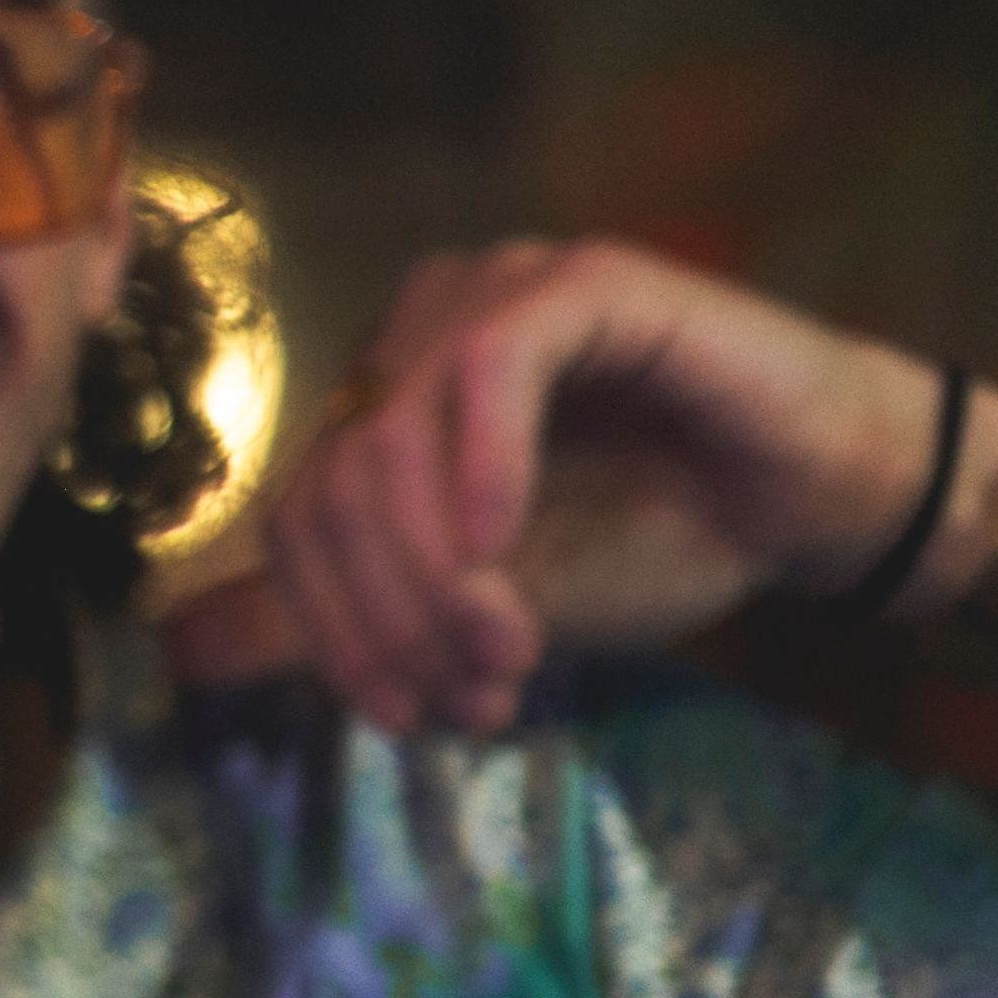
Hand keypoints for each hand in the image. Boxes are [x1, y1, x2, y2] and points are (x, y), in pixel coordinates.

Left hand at [169, 236, 972, 735]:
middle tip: (471, 693)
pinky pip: (487, 365)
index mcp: (382, 402)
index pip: (296, 519)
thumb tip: (179, 654)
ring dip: (439, 568)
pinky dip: (483, 469)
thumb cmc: (658, 535)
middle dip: (393, 615)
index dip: (334, 630)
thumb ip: (340, 616)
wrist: (818, 502)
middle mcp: (418, 333)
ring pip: (391, 434)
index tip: (408, 714)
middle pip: (332, 486)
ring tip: (508, 648)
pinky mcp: (584, 282)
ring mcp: (497, 294)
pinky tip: (506, 550)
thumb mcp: (480, 605)